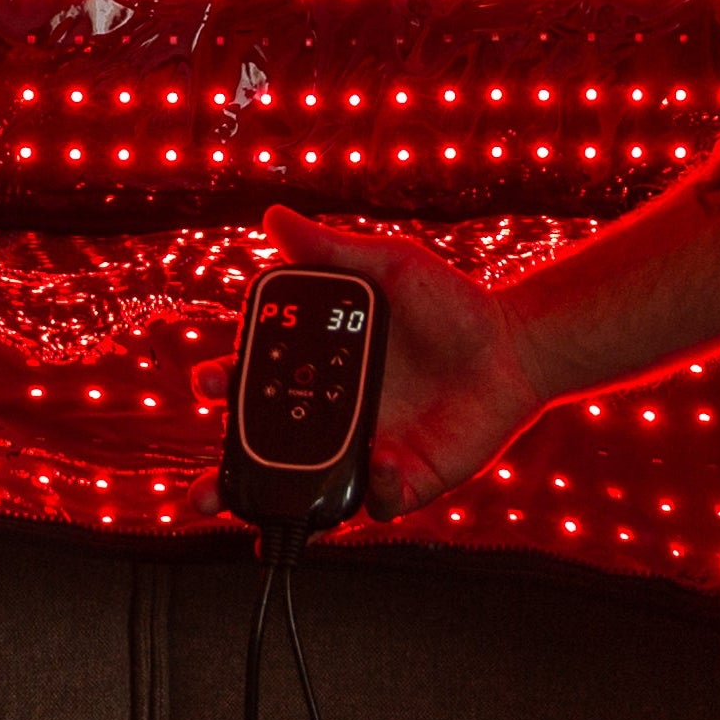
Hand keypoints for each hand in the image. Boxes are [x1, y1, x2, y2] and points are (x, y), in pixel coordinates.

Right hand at [192, 206, 544, 517]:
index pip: (255, 385)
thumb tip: (273, 215)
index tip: (209, 383)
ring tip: (265, 504)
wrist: (514, 344)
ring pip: (310, 490)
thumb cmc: (451, 303)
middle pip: (267, 455)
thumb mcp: (387, 266)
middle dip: (227, 479)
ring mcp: (368, 451)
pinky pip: (381, 500)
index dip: (223, 388)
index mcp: (320, 367)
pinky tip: (381, 464)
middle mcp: (335, 416)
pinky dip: (375, 491)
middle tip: (205, 489)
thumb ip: (330, 250)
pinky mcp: (409, 478)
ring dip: (280, 504)